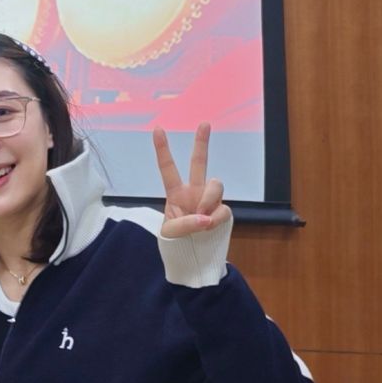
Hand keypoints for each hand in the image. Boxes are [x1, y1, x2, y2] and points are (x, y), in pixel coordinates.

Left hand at [153, 124, 229, 240]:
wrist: (196, 259)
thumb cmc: (178, 244)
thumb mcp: (171, 234)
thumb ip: (185, 224)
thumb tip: (205, 217)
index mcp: (175, 193)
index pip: (168, 168)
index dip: (163, 149)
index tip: (157, 128)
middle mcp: (194, 192)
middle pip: (199, 163)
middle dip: (202, 142)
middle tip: (204, 123)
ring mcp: (210, 200)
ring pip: (215, 185)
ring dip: (208, 200)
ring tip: (201, 218)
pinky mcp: (223, 211)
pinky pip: (224, 209)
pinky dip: (216, 218)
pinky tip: (210, 226)